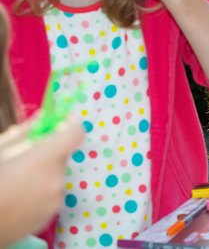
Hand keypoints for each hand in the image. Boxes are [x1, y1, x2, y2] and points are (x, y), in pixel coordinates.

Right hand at [0, 116, 83, 246]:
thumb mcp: (0, 150)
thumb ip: (24, 132)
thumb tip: (42, 118)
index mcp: (44, 160)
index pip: (75, 134)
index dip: (71, 126)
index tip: (63, 123)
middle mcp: (56, 179)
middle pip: (62, 157)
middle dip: (49, 153)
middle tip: (26, 157)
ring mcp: (55, 201)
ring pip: (56, 176)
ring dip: (44, 174)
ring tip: (17, 182)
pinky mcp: (50, 216)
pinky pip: (51, 196)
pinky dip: (41, 192)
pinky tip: (19, 197)